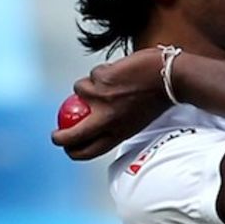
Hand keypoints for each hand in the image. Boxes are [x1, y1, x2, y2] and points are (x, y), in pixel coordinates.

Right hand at [50, 48, 168, 160]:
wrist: (169, 78)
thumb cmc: (154, 100)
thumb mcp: (134, 121)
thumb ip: (114, 124)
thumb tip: (94, 125)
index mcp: (117, 134)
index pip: (88, 151)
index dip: (73, 151)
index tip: (66, 147)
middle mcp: (106, 121)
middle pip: (71, 135)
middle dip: (59, 138)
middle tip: (55, 137)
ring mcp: (100, 99)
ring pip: (79, 91)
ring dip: (90, 85)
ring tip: (112, 83)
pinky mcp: (100, 79)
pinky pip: (93, 74)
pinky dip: (102, 72)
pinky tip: (120, 72)